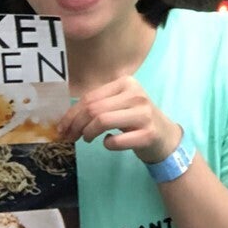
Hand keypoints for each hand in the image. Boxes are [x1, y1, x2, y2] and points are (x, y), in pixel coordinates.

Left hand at [58, 77, 181, 165]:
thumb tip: (66, 120)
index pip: (90, 97)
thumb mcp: (120, 105)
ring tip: (87, 139)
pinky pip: (115, 141)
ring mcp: (143, 113)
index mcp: (126, 83)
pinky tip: (110, 142)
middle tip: (70, 137)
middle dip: (76, 125)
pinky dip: (107, 144)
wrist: (165, 136)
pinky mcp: (147, 134)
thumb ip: (98, 105)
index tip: (62, 128)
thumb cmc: (136, 119)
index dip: (71, 114)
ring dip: (88, 134)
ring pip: (102, 121)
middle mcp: (136, 94)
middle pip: (93, 109)